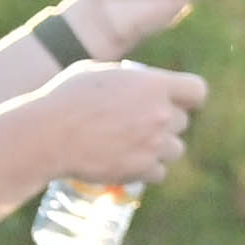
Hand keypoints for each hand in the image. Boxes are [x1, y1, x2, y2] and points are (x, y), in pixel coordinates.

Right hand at [43, 58, 205, 189]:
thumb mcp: (98, 73)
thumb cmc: (66, 98)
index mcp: (154, 85)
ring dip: (159, 148)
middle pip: (183, 122)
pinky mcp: (142, 168)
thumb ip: (129, 80)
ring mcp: (154, 144)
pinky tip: (129, 162)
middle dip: (166, 123)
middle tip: (139, 124)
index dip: (187, 97)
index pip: (197, 90)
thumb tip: (139, 82)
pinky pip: (159, 172)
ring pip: (175, 149)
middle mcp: (161, 114)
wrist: (48, 134)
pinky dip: (146, 170)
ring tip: (134, 145)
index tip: (175, 101)